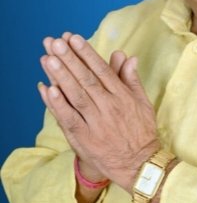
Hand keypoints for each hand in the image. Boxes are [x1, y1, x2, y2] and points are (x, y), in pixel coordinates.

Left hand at [38, 33, 159, 192]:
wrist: (139, 164)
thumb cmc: (141, 130)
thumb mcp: (142, 102)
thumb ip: (132, 79)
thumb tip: (128, 56)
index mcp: (123, 96)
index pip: (102, 70)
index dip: (87, 53)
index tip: (74, 38)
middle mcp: (109, 106)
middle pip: (86, 79)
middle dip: (70, 59)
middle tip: (55, 42)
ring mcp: (96, 122)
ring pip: (76, 95)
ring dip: (61, 76)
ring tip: (48, 58)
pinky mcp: (85, 138)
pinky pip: (69, 118)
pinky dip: (58, 104)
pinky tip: (48, 89)